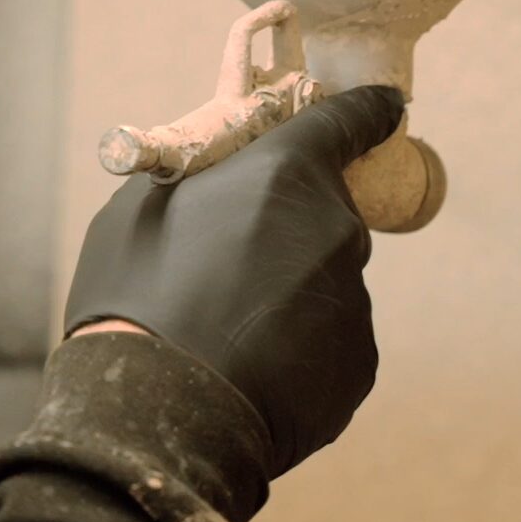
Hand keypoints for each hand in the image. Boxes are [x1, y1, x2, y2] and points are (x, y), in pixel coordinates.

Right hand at [63, 84, 403, 476]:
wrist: (155, 414)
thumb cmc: (134, 298)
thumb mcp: (146, 205)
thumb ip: (203, 179)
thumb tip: (222, 180)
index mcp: (286, 172)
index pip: (349, 120)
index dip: (367, 110)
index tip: (386, 106)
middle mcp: (335, 226)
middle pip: (326, 212)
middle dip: (289, 228)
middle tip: (231, 265)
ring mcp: (353, 298)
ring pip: (326, 281)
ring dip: (290, 294)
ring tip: (230, 332)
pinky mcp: (358, 362)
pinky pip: (331, 340)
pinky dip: (300, 349)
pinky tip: (252, 369)